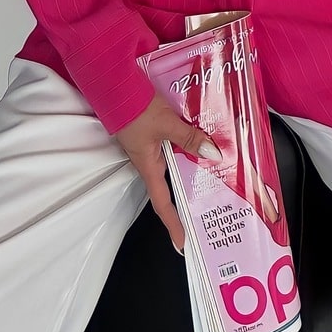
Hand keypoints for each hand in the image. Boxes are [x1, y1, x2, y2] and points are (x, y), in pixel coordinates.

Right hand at [113, 94, 221, 250]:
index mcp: (148, 166)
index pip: (162, 203)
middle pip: (171, 186)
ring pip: (174, 164)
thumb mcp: (166, 124)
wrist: (116, 86)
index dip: (173, 224)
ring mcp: (150, 147)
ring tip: (215, 175)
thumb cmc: (136, 110)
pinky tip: (204, 142)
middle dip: (189, 198)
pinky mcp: (152, 133)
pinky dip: (188, 147)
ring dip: (192, 169)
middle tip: (211, 208)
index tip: (183, 244)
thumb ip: (188, 138)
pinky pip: (173, 146)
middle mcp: (149, 161)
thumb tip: (213, 154)